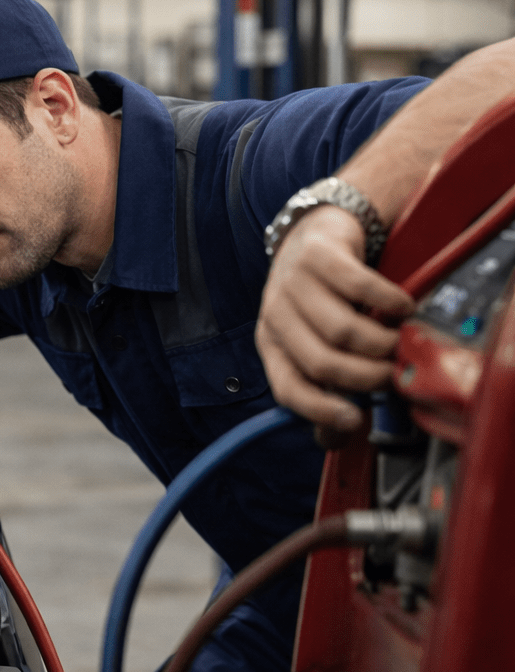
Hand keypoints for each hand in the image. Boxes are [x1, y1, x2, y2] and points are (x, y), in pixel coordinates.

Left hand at [255, 206, 414, 433]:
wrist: (314, 234)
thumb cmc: (318, 297)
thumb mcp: (309, 340)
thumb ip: (324, 386)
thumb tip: (337, 438)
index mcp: (270, 343)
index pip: (288, 388)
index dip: (321, 410)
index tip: (355, 421)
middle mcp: (276, 314)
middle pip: (322, 362)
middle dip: (366, 378)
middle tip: (393, 377)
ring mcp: (294, 282)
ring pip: (343, 330)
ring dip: (382, 344)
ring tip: (400, 344)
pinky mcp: (320, 254)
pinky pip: (361, 286)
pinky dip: (390, 302)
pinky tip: (402, 308)